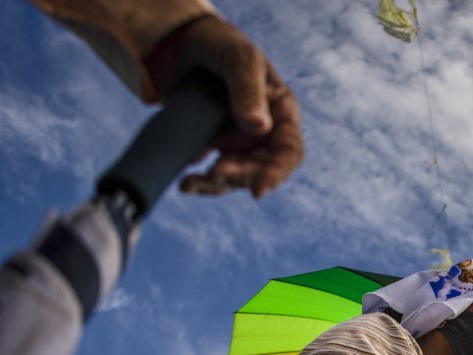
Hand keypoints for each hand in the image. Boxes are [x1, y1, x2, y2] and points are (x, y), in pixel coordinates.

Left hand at [145, 16, 303, 196]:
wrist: (183, 46)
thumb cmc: (220, 45)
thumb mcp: (238, 59)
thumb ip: (248, 91)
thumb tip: (260, 129)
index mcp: (282, 112)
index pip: (289, 151)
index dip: (277, 173)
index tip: (258, 191)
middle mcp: (266, 133)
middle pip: (261, 169)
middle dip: (239, 176)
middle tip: (214, 172)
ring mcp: (240, 143)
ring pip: (236, 177)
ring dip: (216, 183)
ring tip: (190, 183)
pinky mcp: (216, 148)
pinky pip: (212, 173)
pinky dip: (198, 181)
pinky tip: (185, 181)